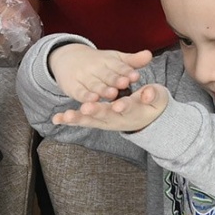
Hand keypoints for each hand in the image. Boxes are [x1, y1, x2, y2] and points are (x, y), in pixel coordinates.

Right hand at [49, 45, 152, 102]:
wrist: (67, 59)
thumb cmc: (98, 62)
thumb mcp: (114, 59)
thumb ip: (132, 61)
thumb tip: (149, 55)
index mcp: (108, 60)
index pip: (118, 66)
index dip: (126, 71)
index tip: (135, 75)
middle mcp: (95, 67)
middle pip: (106, 75)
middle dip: (115, 79)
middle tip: (124, 83)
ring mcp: (83, 76)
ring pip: (94, 84)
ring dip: (102, 89)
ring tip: (111, 94)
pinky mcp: (73, 86)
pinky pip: (80, 92)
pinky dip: (85, 96)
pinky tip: (92, 100)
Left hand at [53, 83, 169, 132]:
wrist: (149, 120)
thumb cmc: (153, 104)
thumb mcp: (158, 97)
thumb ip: (153, 94)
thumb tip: (148, 93)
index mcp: (134, 111)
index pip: (129, 108)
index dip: (124, 106)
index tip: (118, 105)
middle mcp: (118, 119)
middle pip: (106, 116)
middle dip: (96, 112)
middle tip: (86, 109)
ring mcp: (106, 121)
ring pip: (91, 121)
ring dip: (78, 119)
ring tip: (66, 116)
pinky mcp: (97, 121)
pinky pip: (82, 121)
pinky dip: (69, 120)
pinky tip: (57, 119)